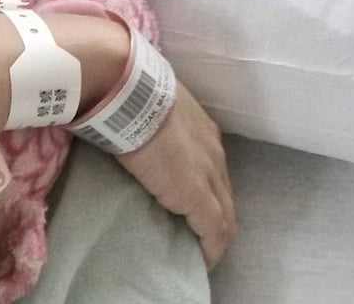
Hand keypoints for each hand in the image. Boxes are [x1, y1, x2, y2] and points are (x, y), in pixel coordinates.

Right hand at [115, 81, 235, 268]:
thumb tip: (127, 121)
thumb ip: (149, 118)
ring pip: (225, 213)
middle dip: (215, 212)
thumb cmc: (128, 92)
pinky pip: (214, 231)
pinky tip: (203, 260)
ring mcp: (209, 175)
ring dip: (215, 233)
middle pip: (224, 191)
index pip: (211, 165)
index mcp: (200, 129)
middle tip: (197, 230)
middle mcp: (213, 152)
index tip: (191, 200)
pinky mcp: (197, 198)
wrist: (128, 94)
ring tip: (200, 248)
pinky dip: (210, 248)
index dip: (205, 185)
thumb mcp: (148, 104)